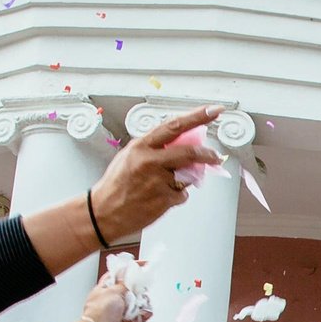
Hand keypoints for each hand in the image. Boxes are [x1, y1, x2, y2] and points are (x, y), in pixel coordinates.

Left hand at [72, 273, 145, 321]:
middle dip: (138, 287)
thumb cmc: (99, 314)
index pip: (121, 274)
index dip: (132, 268)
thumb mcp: (112, 290)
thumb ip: (125, 281)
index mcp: (106, 288)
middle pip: (133, 287)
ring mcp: (125, 311)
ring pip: (140, 300)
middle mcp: (116, 299)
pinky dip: (146, 311)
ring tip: (135, 304)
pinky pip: (145, 313)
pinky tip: (142, 311)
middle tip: (138, 287)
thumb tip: (131, 272)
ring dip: (140, 300)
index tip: (143, 264)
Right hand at [88, 103, 225, 244]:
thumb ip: (156, 149)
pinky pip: (182, 195)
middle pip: (189, 152)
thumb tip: (182, 145)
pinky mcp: (164, 200)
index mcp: (141, 146)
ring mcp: (158, 181)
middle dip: (207, 154)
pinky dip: (176, 197)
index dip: (197, 117)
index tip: (214, 111)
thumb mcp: (131, 156)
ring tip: (162, 186)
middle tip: (216, 156)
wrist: (104, 211)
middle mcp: (150, 161)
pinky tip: (158, 199)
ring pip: (187, 176)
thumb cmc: (117, 183)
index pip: (174, 126)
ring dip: (184, 181)